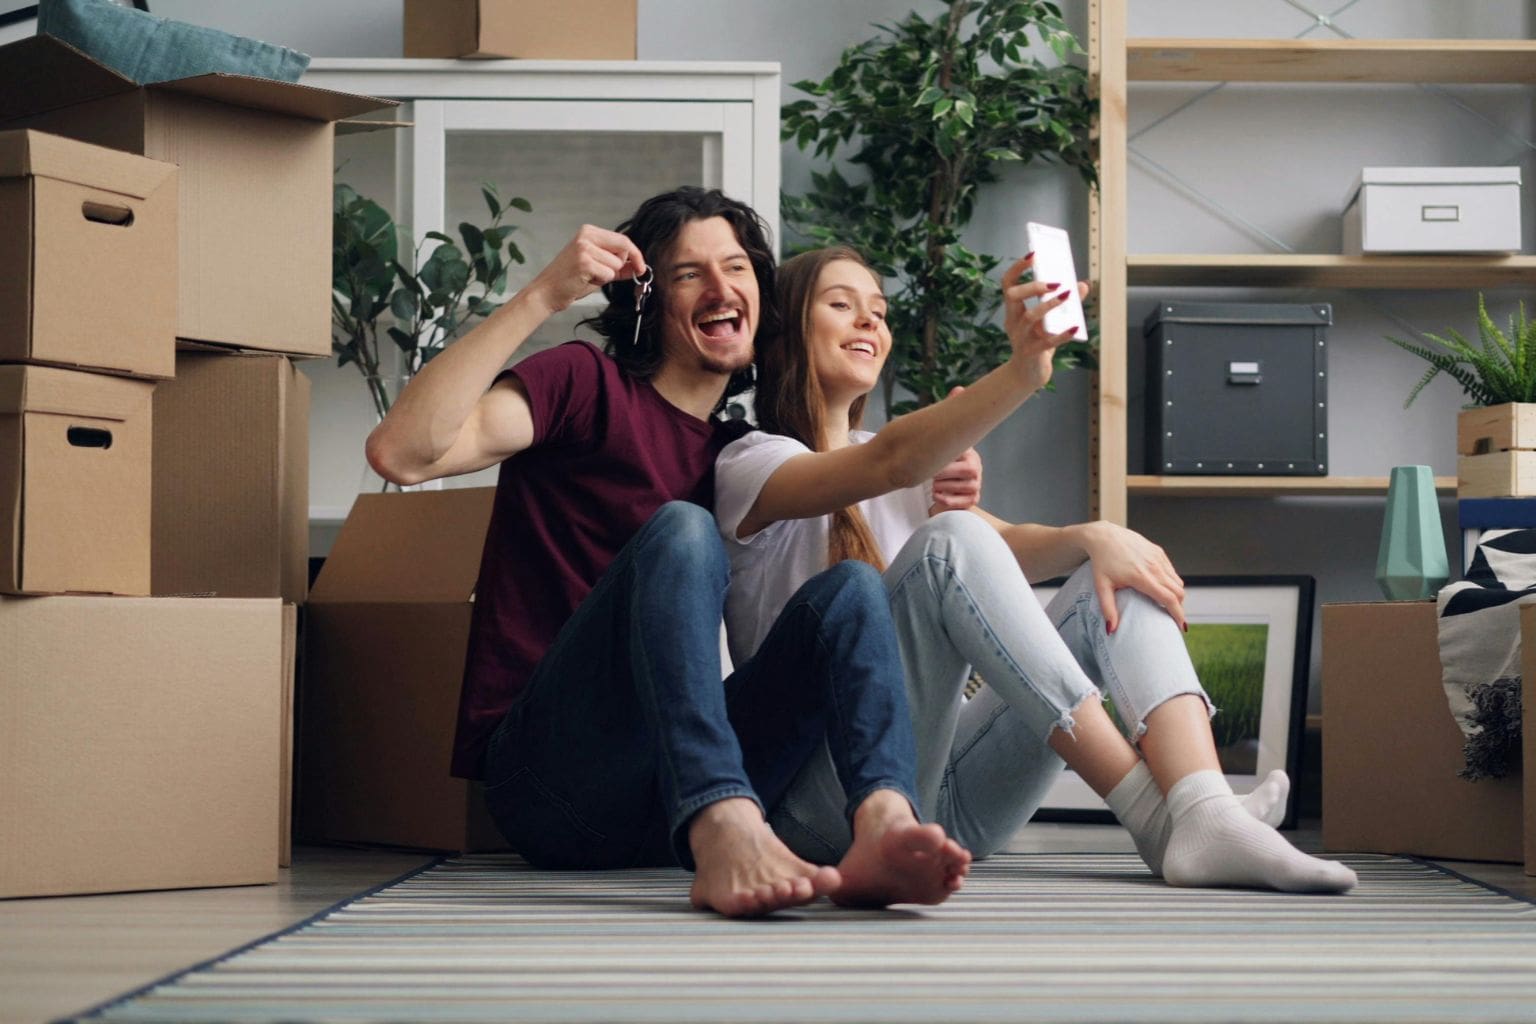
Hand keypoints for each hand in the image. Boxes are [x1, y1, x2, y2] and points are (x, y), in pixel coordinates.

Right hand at [528, 223, 645, 313]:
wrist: (546, 292)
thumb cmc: (570, 281)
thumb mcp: (597, 269)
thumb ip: (617, 266)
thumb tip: (637, 266)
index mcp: (589, 232)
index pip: (622, 239)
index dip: (635, 255)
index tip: (641, 267)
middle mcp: (586, 235)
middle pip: (624, 247)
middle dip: (625, 264)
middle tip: (607, 275)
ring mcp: (585, 247)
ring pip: (617, 264)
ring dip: (607, 275)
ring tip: (589, 277)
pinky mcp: (584, 262)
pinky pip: (608, 274)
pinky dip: (600, 281)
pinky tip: (585, 280)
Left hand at [928, 387, 982, 514]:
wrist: (941, 489)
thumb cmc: (939, 463)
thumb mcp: (939, 440)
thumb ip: (946, 415)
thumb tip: (958, 389)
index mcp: (970, 453)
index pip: (960, 453)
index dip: (943, 459)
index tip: (933, 462)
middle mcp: (976, 469)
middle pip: (959, 471)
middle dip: (940, 473)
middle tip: (930, 474)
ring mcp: (975, 486)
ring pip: (957, 486)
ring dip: (940, 486)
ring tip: (933, 484)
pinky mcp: (971, 501)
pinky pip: (960, 502)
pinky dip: (946, 499)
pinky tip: (937, 495)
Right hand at [1000, 254, 1091, 391]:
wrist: (1028, 375)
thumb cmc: (1037, 343)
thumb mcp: (1048, 322)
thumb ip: (1064, 304)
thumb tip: (1082, 285)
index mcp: (1013, 311)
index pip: (1008, 285)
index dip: (1017, 269)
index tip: (1033, 256)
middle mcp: (1013, 322)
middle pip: (1013, 297)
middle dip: (1033, 286)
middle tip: (1054, 283)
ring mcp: (1020, 338)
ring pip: (1030, 317)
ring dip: (1049, 305)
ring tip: (1067, 296)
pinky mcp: (1031, 353)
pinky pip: (1047, 342)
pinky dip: (1062, 334)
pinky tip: (1074, 328)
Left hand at [1080, 521, 1185, 633]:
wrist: (1103, 536)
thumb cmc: (1101, 562)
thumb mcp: (1101, 586)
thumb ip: (1108, 609)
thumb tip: (1111, 630)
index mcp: (1142, 577)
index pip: (1169, 599)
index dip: (1178, 614)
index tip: (1181, 627)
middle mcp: (1154, 567)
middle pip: (1179, 592)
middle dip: (1179, 607)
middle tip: (1173, 618)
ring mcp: (1158, 558)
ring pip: (1178, 581)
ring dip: (1177, 595)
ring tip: (1168, 605)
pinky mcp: (1159, 552)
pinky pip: (1172, 571)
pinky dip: (1172, 582)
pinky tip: (1163, 588)